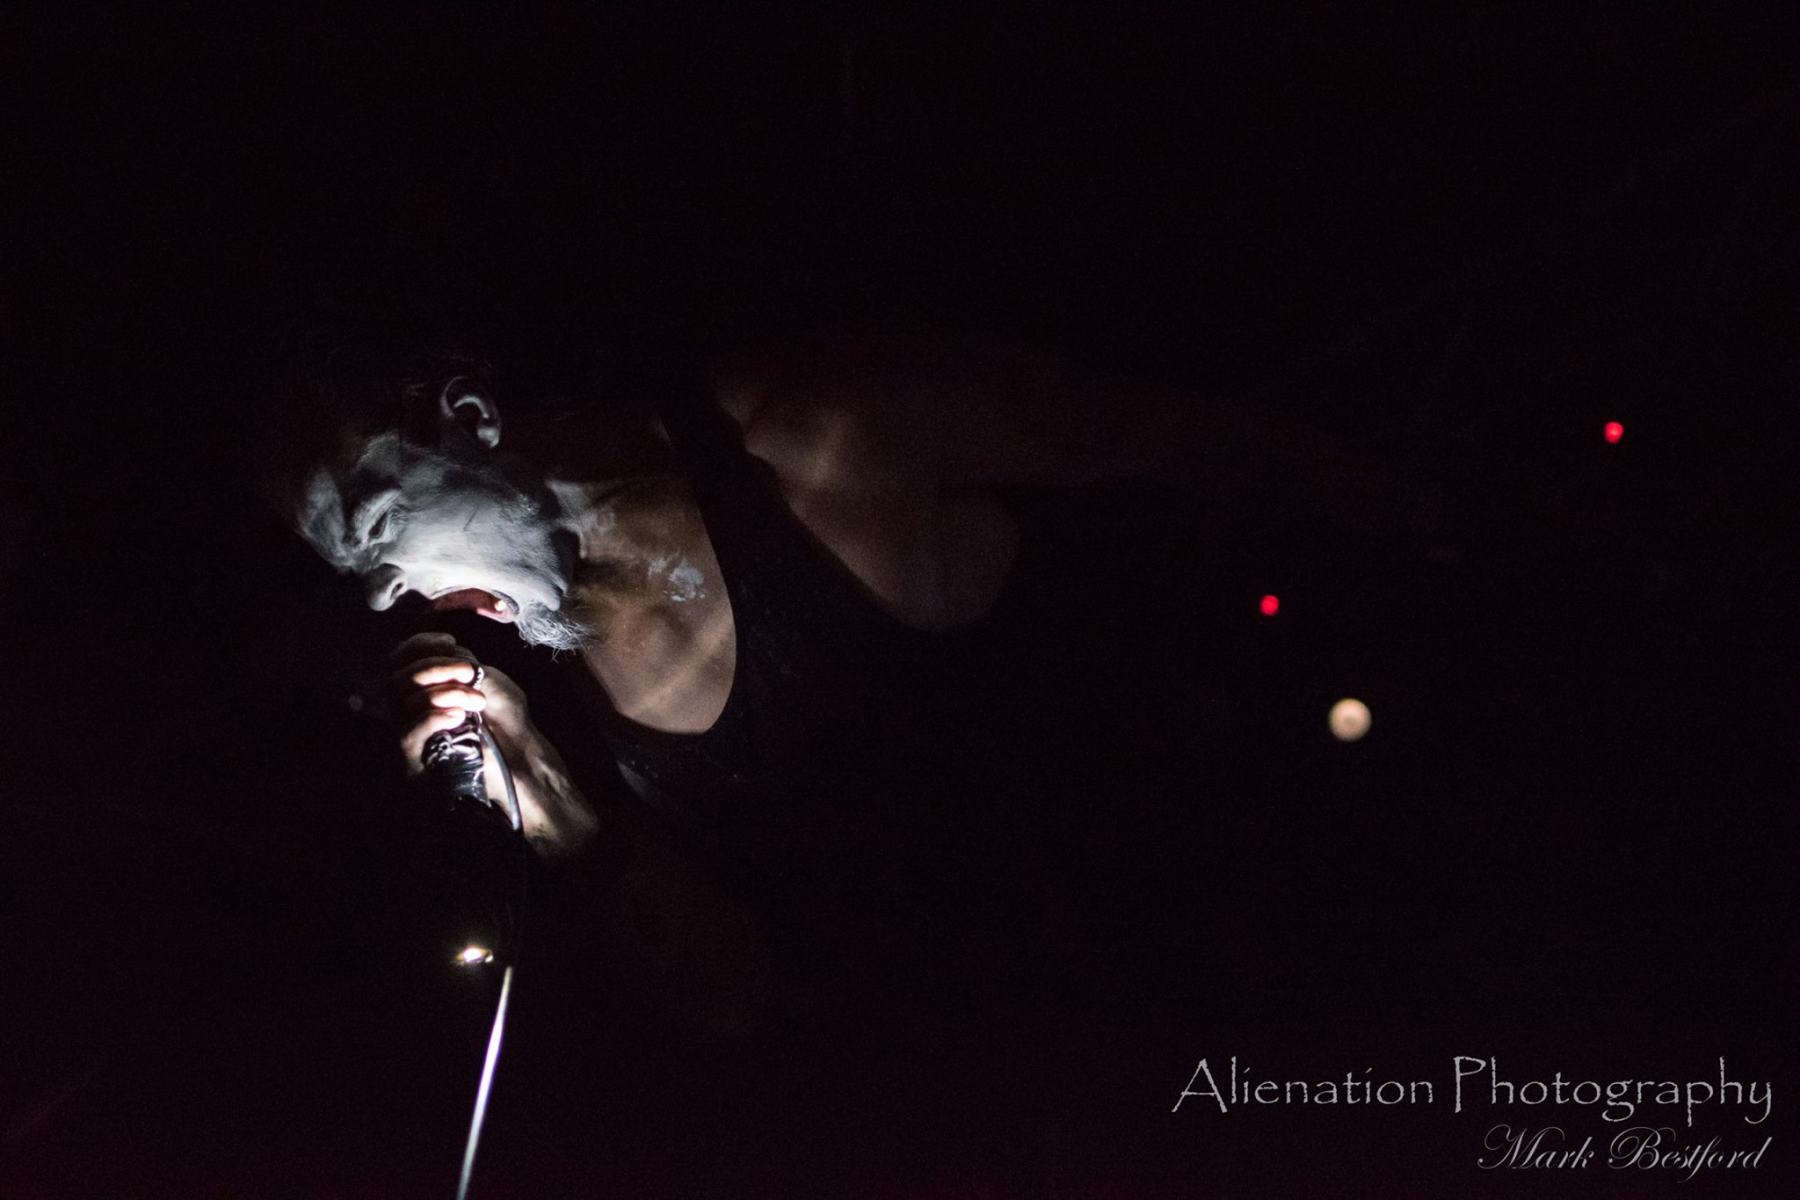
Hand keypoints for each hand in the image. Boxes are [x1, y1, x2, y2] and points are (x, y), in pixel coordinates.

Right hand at [386, 632, 599, 860]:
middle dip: (436, 667)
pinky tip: (459, 716)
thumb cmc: (506, 719)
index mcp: (425, 687)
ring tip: (478, 701)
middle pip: (398, 678)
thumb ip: (458, 662)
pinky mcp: (415, 762)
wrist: (521, 759)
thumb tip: (440, 651)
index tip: (451, 642)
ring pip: (404, 702)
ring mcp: (410, 737)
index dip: (419, 645)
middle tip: (471, 672)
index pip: (400, 659)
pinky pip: (408, 733)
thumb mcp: (486, 679)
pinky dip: (433, 717)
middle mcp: (410, 710)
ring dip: (446, 692)